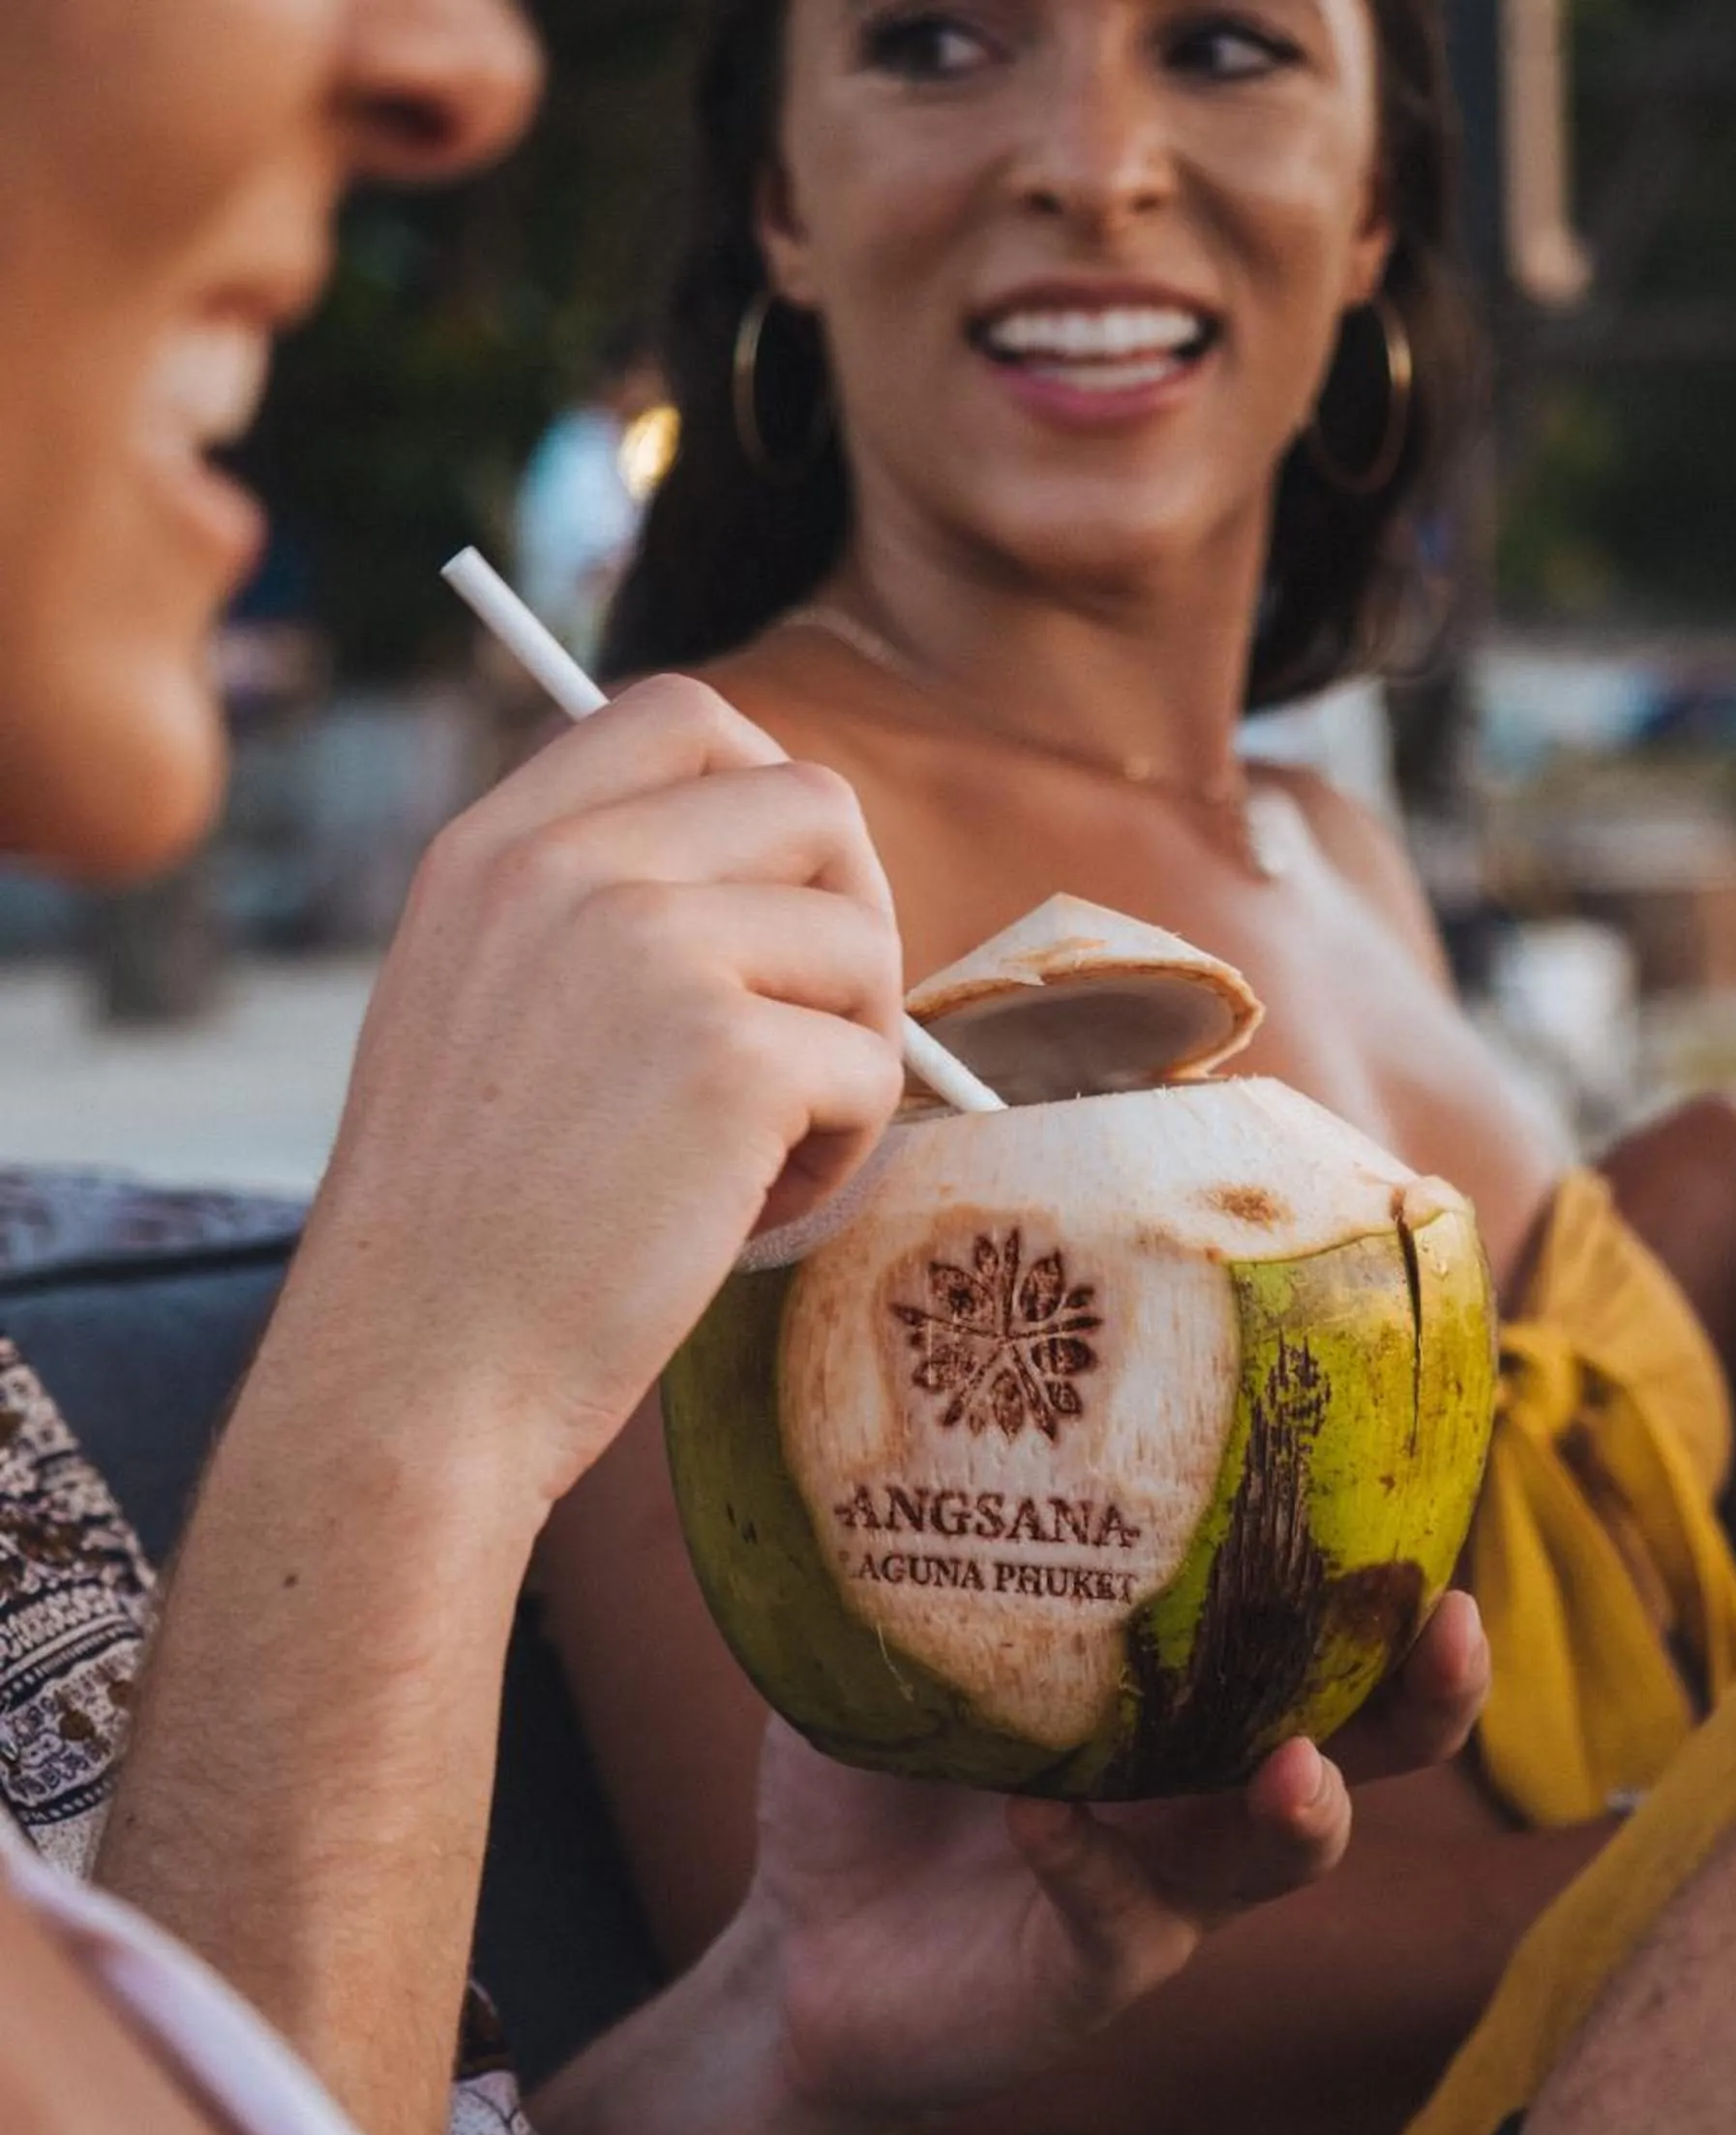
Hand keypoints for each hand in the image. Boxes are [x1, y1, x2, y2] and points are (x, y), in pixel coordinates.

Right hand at [270, 675, 903, 1519]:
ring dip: (851, 1057)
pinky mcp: (731, 1056)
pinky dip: (846, 1153)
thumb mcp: (474, 1015)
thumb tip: (773, 888)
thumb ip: (583, 920)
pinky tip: (755, 1216)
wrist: (418, 1373)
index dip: (771, 798)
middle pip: (813, 802)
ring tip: (765, 1159)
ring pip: (861, 942)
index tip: (781, 911)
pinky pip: (874, 1068)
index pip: (684, 717)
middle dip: (852, 924)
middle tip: (815, 1043)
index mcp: (494, 848)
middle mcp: (567, 869)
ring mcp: (651, 950)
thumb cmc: (460, 1234)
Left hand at [529, 1593, 1489, 2134]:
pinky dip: (1089, 1864)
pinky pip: (1123, 1921)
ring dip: (1306, 1809)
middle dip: (1429, 1697)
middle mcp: (1197, 1789)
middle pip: (1364, 1747)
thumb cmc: (865, 1782)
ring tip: (1294, 1767)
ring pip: (1282, 1855)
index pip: (1312, 1632)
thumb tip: (891, 1386)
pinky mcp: (1097, 1972)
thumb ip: (911, 1549)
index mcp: (1178, 1697)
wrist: (787, 1954)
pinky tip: (1039, 1818)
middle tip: (1451, 1626)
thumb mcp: (884, 1646)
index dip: (1382, 1580)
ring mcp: (1163, 1890)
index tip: (1427, 1505)